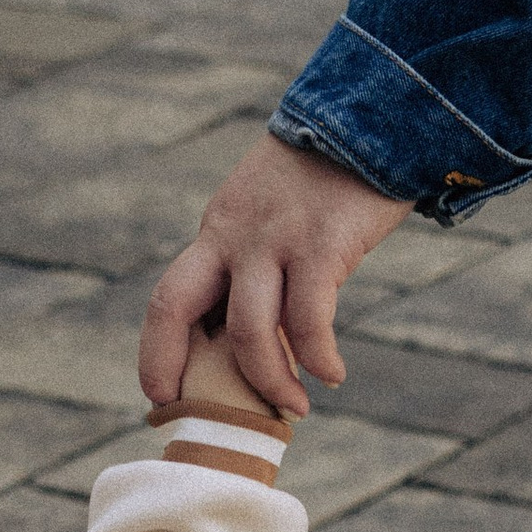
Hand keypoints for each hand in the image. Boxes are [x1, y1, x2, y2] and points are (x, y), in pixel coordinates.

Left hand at [141, 135, 408, 415]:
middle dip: (170, 367)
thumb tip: (270, 335)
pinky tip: (332, 374)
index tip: (163, 393)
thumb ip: (261, 262)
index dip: (158, 352)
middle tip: (195, 413)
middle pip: (175, 307)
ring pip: (248, 331)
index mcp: (218, 231)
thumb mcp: (275, 214)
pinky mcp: (320, 245)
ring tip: (294, 408)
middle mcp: (233, 235)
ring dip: (269, 382)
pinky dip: (318, 359)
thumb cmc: (332, 178)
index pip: (170, 297)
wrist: (374, 117)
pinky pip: (309, 321)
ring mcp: (274, 239)